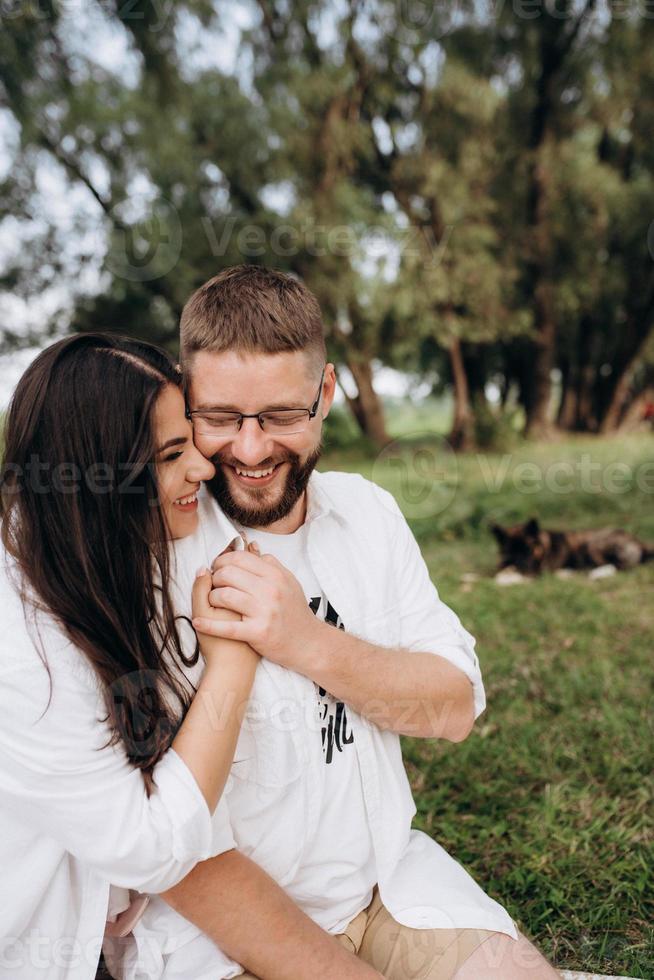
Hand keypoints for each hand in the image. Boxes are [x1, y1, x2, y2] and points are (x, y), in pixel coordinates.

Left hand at [191, 547, 319, 669]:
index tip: (217, 568)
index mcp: (275, 575)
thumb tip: (252, 547)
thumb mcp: (289, 582)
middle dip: (215, 578)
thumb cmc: (295, 612)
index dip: (222, 560)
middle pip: (228, 574)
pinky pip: (226, 627)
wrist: (307, 643)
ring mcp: (264, 612)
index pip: (240, 558)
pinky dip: (209, 625)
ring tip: (213, 602)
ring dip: (212, 598)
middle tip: (213, 585)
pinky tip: (198, 622)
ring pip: (224, 596)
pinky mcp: (257, 633)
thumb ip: (271, 564)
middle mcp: (270, 590)